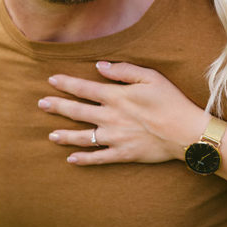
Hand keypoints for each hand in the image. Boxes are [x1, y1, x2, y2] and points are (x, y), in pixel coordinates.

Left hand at [40, 61, 208, 165]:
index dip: (66, 84)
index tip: (51, 80)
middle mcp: (110, 117)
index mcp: (116, 97)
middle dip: (57, 107)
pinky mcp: (122, 154)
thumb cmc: (171, 101)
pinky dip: (83, 159)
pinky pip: (97, 158)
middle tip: (41, 104)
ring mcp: (114, 138)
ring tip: (51, 135)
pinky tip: (71, 159)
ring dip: (64, 135)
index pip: (84, 88)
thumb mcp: (151, 77)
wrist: (185, 133)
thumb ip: (123, 70)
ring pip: (82, 137)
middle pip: (76, 111)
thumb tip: (99, 66)